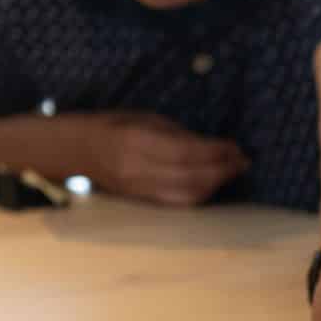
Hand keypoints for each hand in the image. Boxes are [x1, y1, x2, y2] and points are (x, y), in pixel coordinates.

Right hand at [85, 112, 249, 206]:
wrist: (77, 150)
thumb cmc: (112, 125)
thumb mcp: (145, 118)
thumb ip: (177, 134)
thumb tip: (213, 147)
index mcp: (136, 142)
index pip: (186, 153)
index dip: (216, 152)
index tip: (235, 147)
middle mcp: (137, 170)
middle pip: (191, 178)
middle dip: (222, 170)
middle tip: (242, 160)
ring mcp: (138, 189)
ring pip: (187, 195)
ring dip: (215, 185)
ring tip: (233, 172)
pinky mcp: (141, 200)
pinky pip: (178, 202)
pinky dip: (200, 194)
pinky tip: (212, 183)